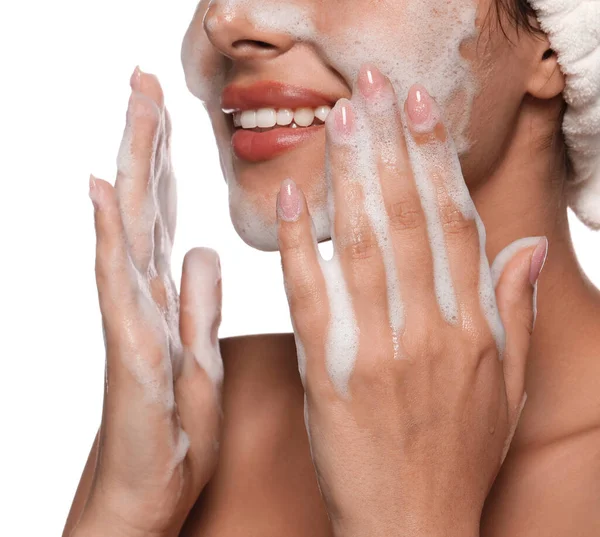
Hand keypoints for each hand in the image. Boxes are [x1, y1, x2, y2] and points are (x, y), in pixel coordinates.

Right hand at [75, 68, 222, 536]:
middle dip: (147, 141)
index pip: (166, 215)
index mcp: (167, 295)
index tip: (169, 111)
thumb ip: (197, 301)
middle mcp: (145, 294)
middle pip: (148, 204)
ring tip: (134, 107)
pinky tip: (104, 191)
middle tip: (146, 80)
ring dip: (133, 165)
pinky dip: (112, 234)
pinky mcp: (129, 348)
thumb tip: (203, 251)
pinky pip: (118, 282)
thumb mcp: (200, 353)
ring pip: (131, 226)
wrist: (148, 493)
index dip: (166, 162)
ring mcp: (132, 316)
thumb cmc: (174, 428)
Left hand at [276, 65, 546, 536]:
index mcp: (474, 329)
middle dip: (390, 146)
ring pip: (364, 245)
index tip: (420, 112)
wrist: (412, 526)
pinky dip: (301, 243)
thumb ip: (513, 313)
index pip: (456, 225)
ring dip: (351, 175)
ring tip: (339, 120)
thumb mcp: (507, 389)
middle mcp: (431, 330)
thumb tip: (523, 248)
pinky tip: (293, 197)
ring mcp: (379, 350)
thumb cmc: (457, 456)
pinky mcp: (331, 372)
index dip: (437, 162)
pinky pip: (313, 295)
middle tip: (372, 88)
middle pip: (409, 220)